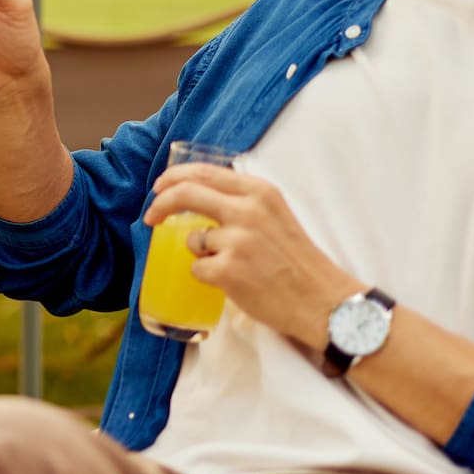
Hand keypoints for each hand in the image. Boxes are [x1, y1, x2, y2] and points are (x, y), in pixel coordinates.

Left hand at [144, 163, 363, 345]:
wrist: (323, 301)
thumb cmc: (297, 260)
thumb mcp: (274, 214)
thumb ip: (241, 202)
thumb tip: (196, 195)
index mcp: (259, 191)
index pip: (202, 172)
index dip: (172, 178)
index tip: (158, 188)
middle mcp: (247, 210)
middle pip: (184, 194)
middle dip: (160, 204)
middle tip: (150, 217)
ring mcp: (237, 240)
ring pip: (192, 239)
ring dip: (201, 253)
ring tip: (233, 265)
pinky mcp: (229, 270)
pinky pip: (197, 268)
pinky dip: (207, 276)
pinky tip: (234, 282)